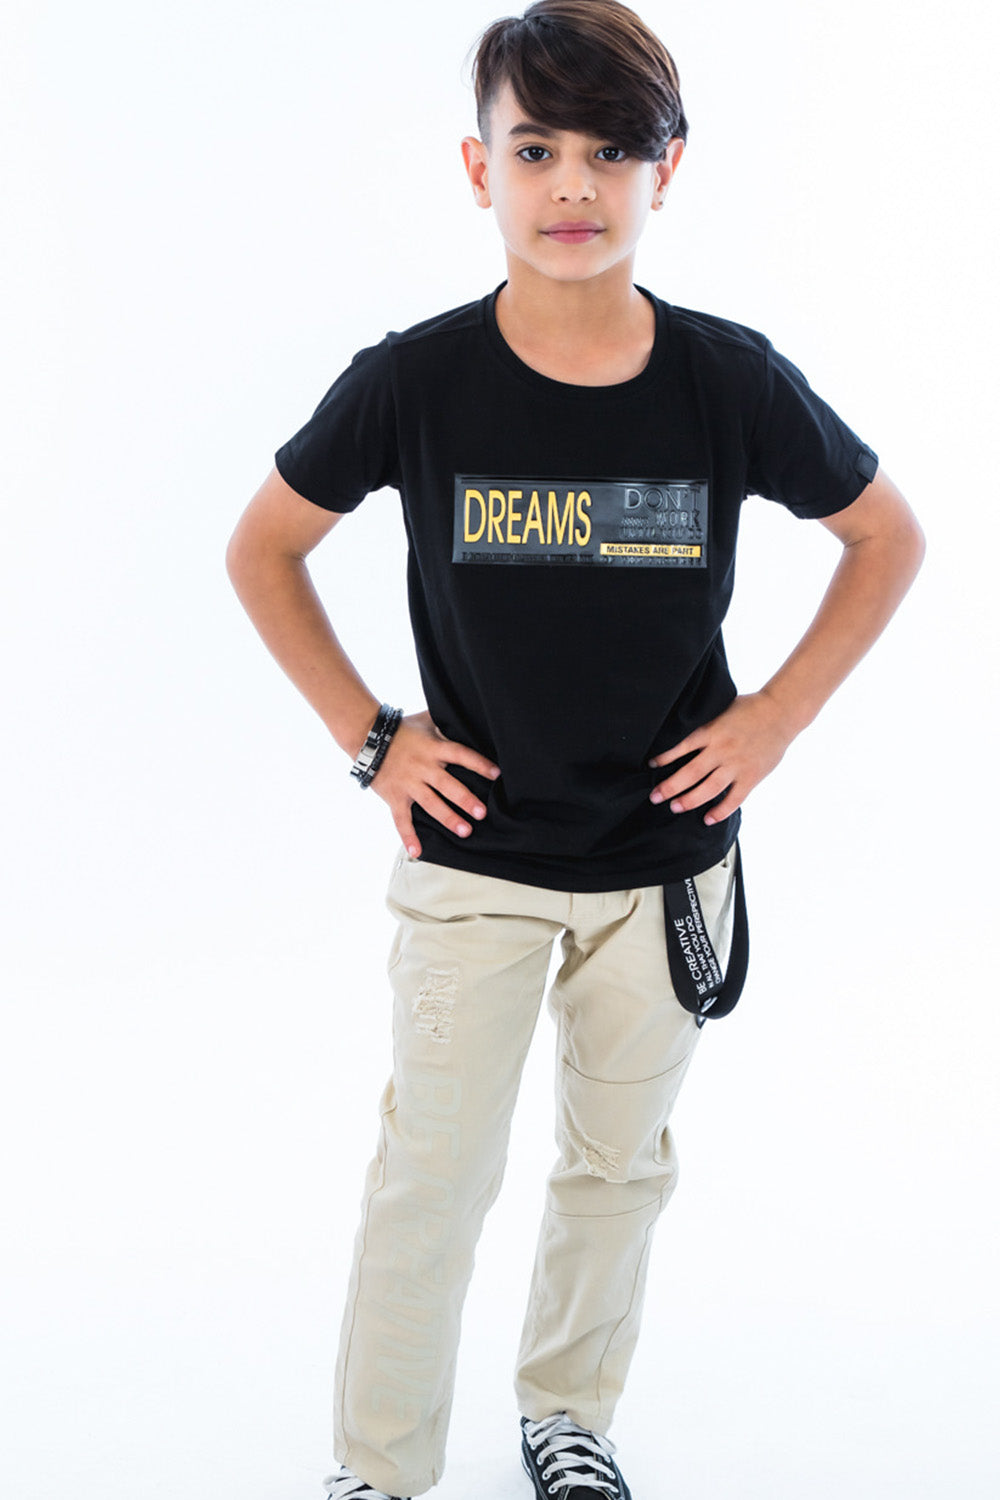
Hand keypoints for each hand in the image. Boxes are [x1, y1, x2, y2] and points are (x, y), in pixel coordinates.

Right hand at [369, 710, 500, 857]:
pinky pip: (401, 820)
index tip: (496, 774)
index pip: (460, 755)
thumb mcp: (426, 720)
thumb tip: (469, 713)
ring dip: (448, 818)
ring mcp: (408, 784)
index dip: (479, 764)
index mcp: (433, 748)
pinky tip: (417, 852)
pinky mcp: (395, 797)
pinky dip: (408, 837)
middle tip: (482, 813)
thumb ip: (446, 722)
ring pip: (430, 804)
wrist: (367, 736)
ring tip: (465, 831)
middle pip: (448, 785)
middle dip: (465, 799)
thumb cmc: (402, 728)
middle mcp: (423, 767)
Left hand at [648, 692, 794, 824]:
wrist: (781, 712)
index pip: (682, 747)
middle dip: (670, 787)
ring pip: (709, 789)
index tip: (651, 766)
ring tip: (675, 807)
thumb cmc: (751, 708)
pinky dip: (720, 811)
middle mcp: (722, 750)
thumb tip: (684, 729)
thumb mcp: (722, 709)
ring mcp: (737, 765)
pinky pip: (733, 799)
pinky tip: (708, 819)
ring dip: (690, 800)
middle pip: (691, 773)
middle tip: (655, 797)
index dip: (665, 759)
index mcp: (712, 731)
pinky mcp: (751, 776)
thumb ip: (706, 724)